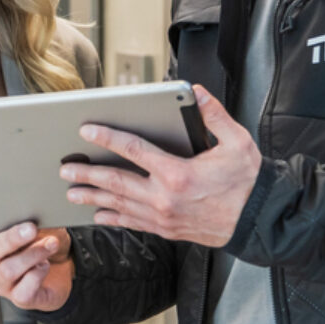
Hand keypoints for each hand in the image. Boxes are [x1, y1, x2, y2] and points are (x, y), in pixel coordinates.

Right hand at [0, 204, 73, 310]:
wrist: (62, 269)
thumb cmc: (43, 243)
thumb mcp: (35, 224)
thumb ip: (25, 216)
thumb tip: (28, 205)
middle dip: (12, 238)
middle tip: (31, 228)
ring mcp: (2, 282)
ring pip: (9, 270)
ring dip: (33, 254)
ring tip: (50, 244)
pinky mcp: (19, 298)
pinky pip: (24, 289)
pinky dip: (37, 274)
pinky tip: (45, 266)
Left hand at [62, 85, 259, 246]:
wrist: (259, 221)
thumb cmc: (248, 183)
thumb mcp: (237, 142)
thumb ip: (214, 115)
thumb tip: (196, 93)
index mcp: (177, 174)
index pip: (133, 150)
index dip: (107, 137)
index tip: (86, 129)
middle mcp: (164, 198)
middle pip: (116, 182)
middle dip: (87, 175)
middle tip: (65, 170)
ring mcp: (163, 217)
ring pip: (119, 205)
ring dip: (93, 198)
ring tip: (71, 193)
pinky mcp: (167, 230)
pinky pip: (133, 224)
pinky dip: (114, 219)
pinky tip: (99, 216)